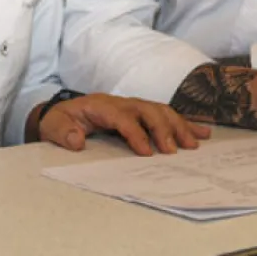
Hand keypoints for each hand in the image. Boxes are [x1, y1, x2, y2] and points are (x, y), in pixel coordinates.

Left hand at [39, 94, 210, 155]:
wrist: (62, 113)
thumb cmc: (60, 120)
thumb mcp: (53, 126)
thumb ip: (62, 132)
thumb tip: (76, 139)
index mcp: (100, 106)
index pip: (123, 117)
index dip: (135, 133)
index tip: (147, 153)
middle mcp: (120, 103)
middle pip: (147, 110)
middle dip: (162, 129)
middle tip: (173, 151)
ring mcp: (132, 106)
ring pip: (160, 111)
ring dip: (178, 126)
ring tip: (192, 145)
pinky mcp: (140, 113)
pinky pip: (165, 115)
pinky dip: (185, 123)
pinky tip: (203, 133)